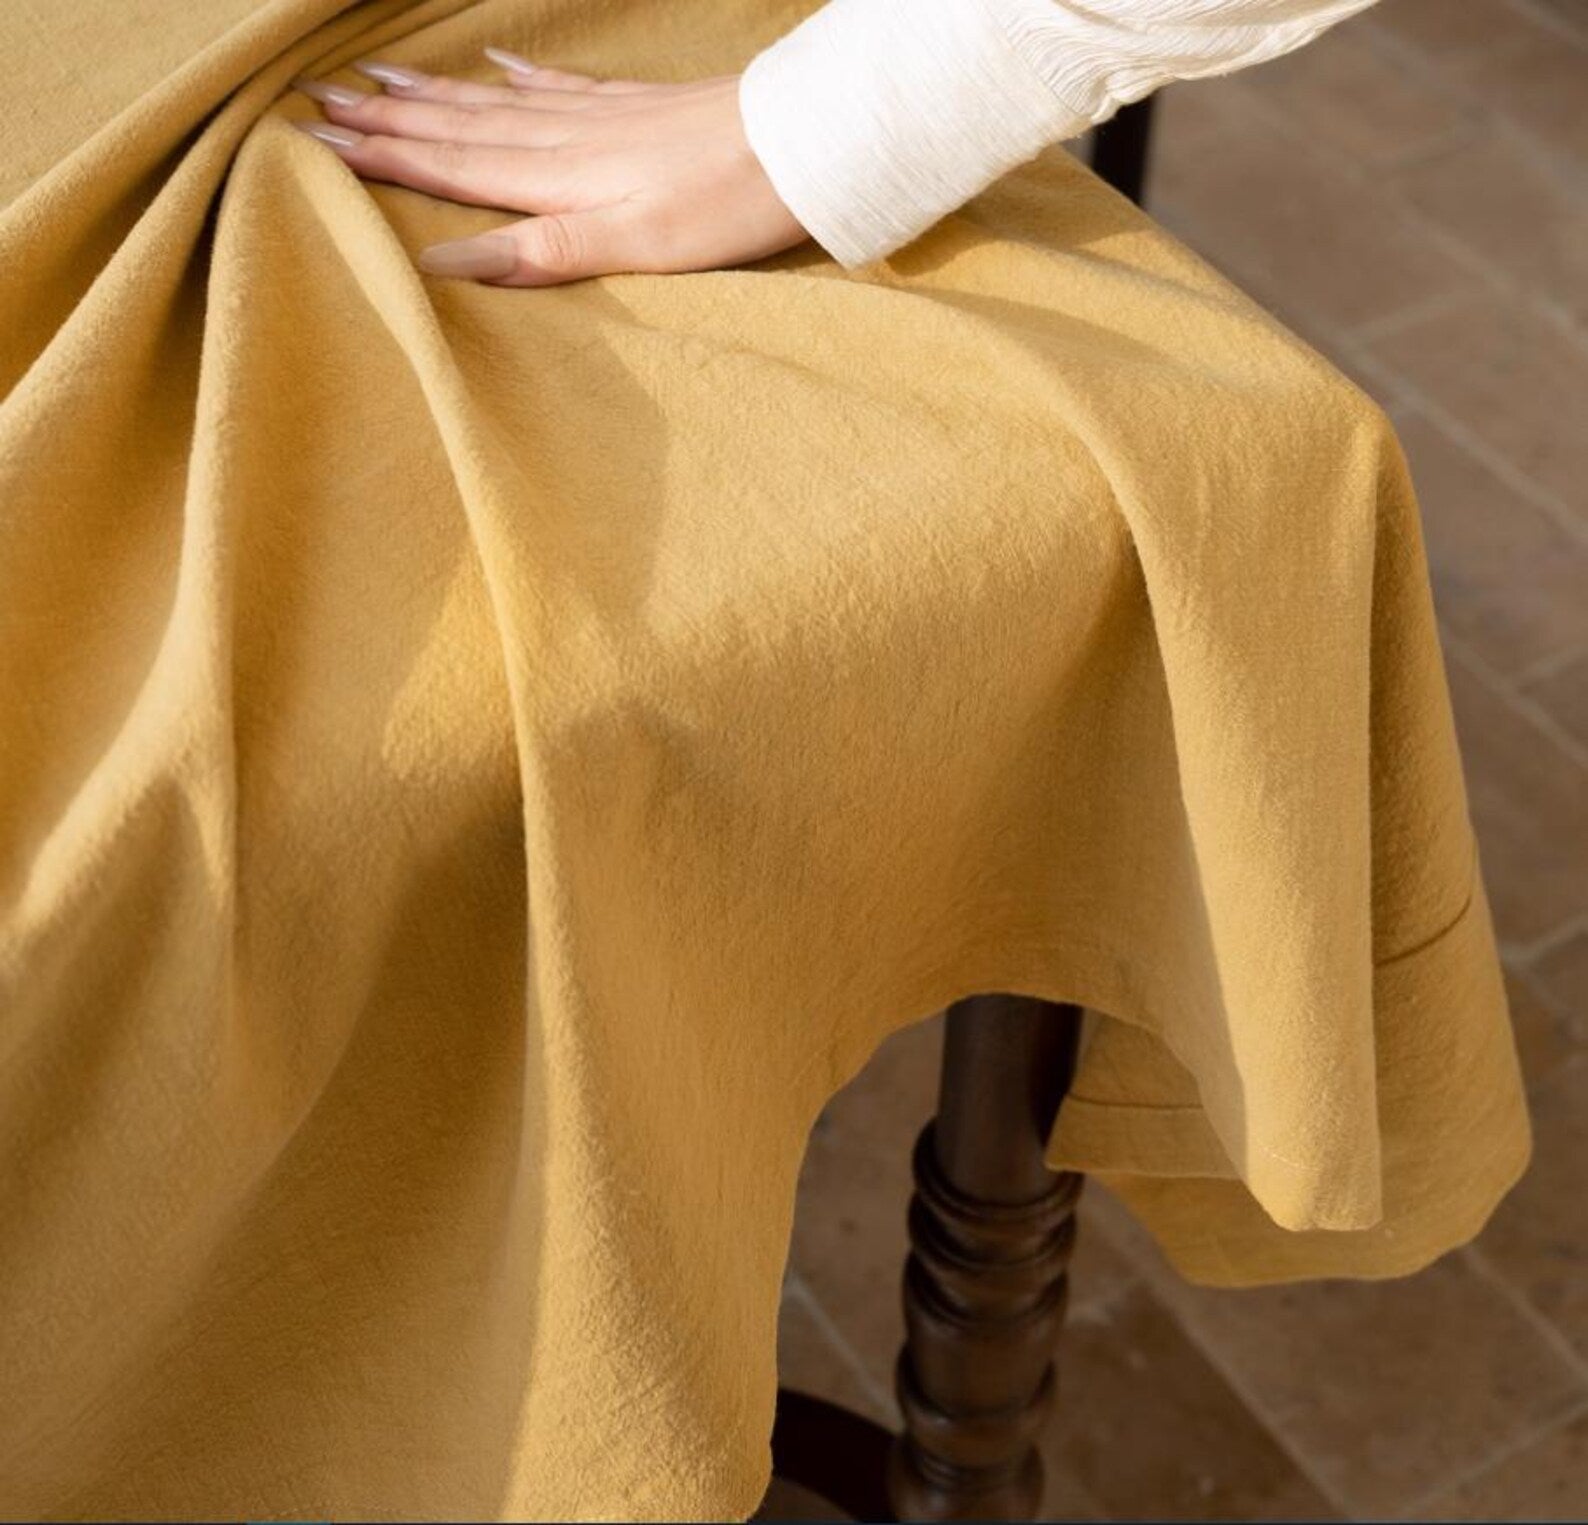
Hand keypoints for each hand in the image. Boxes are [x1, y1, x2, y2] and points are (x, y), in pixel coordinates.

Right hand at [292, 48, 808, 285]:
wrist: (800, 144)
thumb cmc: (722, 207)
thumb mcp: (631, 246)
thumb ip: (537, 253)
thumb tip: (442, 259)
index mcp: (556, 181)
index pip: (449, 167)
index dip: (381, 155)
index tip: (315, 138)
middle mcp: (565, 140)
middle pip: (459, 129)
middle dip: (387, 119)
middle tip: (319, 100)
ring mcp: (599, 117)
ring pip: (495, 103)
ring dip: (434, 94)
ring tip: (378, 76)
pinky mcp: (635, 107)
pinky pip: (556, 85)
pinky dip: (516, 75)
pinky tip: (494, 61)